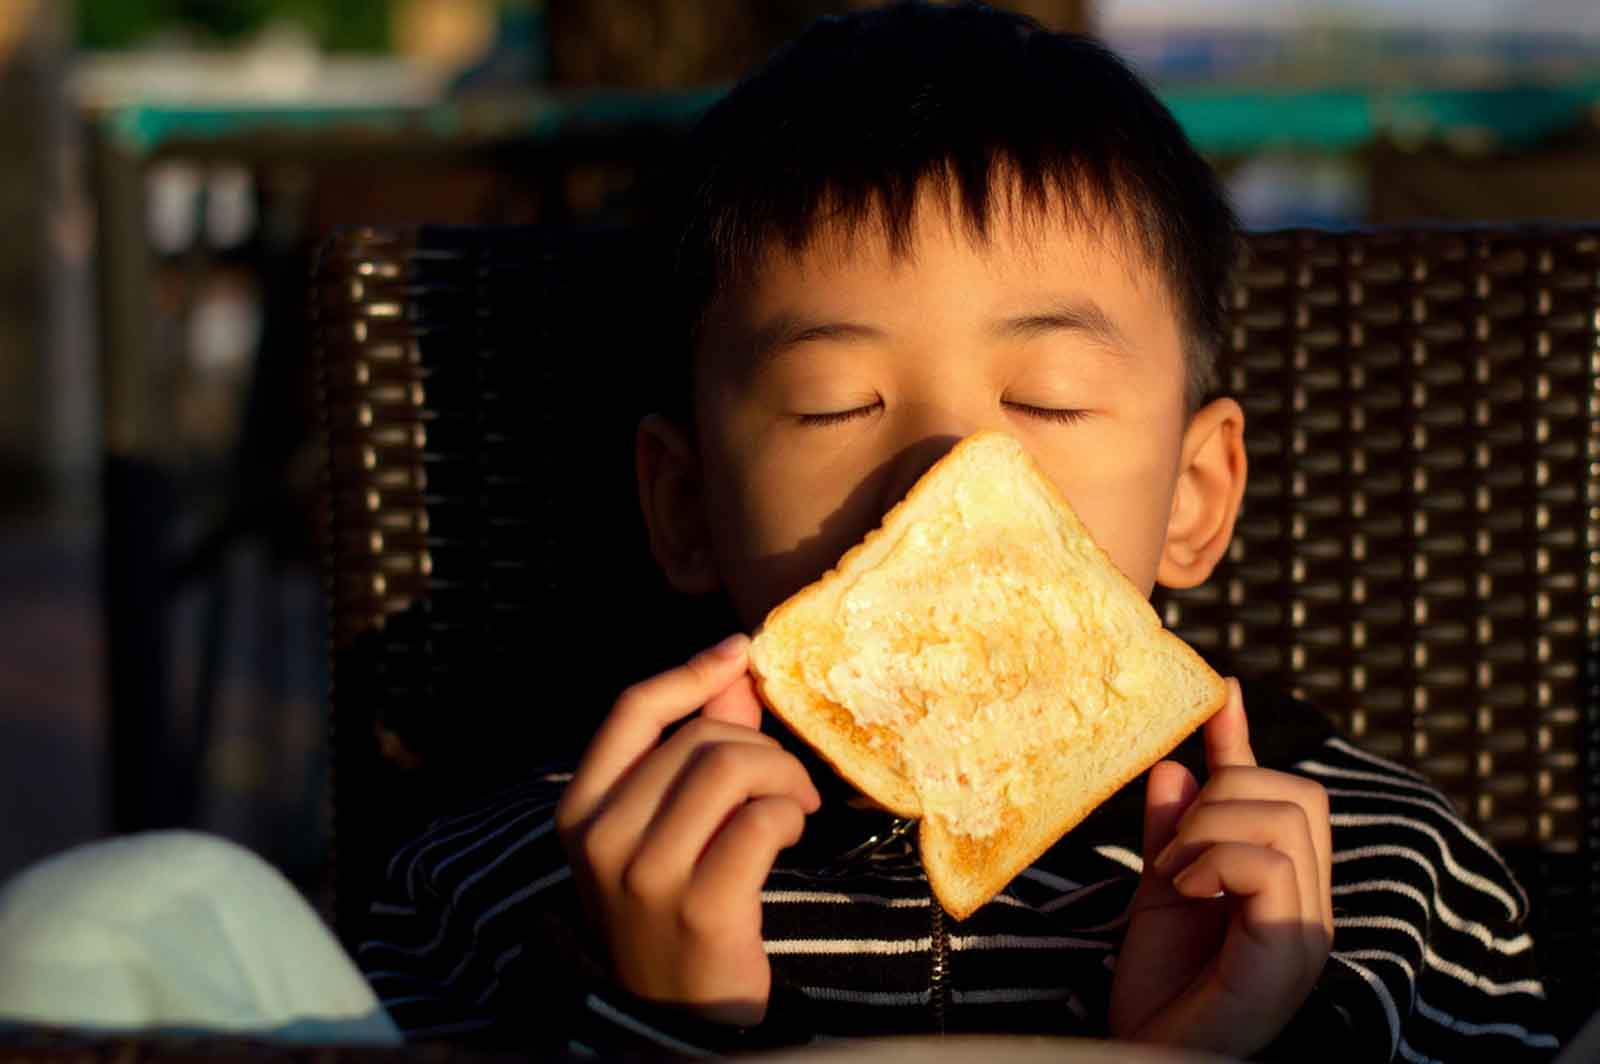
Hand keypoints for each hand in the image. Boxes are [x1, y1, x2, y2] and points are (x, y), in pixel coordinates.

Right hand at [554, 634, 820, 1026]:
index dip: (690, 671)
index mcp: (580, 810)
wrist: (678, 1016)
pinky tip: (791, 835)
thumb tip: (734, 667)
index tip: (740, 653)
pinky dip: (790, 815)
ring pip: (731, 769)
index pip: (632, 709)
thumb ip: (694, 743)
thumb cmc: (672, 908)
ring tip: (795, 805)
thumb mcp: (662, 827)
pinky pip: (761, 820)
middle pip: (698, 738)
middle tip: (784, 780)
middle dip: (759, 746)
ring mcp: (647, 876)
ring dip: (784, 777)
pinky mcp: (701, 906)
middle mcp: (602, 839)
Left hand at [1108, 678, 1332, 1055]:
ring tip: (1174, 877)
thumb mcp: (1159, 889)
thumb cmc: (1159, 989)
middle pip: (1297, 793)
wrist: (1147, 1054)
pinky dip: (1215, 861)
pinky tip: (1184, 891)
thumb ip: (1172, 830)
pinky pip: (1270, 866)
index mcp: (1287, 886)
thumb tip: (1176, 762)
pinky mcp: (1289, 951)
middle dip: (1222, 797)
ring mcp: (1307, 929)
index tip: (1221, 691)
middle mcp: (1310, 905)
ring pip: (1284, 821)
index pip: (1286, 795)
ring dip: (1209, 832)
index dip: (1245, 742)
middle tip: (1173, 853)